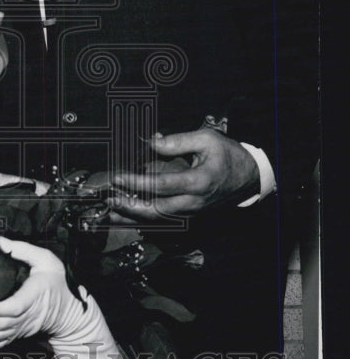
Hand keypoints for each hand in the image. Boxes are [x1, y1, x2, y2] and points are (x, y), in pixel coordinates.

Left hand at [0, 238, 86, 352]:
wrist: (69, 312)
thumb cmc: (56, 283)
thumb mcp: (46, 260)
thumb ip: (24, 250)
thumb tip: (0, 242)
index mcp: (34, 297)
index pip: (14, 307)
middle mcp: (27, 317)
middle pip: (0, 324)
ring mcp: (21, 329)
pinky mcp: (16, 335)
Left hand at [110, 129, 260, 220]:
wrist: (250, 177)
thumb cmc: (228, 155)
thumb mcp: (206, 139)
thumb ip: (176, 141)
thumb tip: (149, 141)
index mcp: (199, 181)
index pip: (162, 185)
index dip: (138, 182)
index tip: (118, 177)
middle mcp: (194, 201)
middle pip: (158, 210)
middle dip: (131, 207)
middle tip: (109, 200)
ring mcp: (192, 210)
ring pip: (159, 219)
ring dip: (134, 217)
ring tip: (111, 212)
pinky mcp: (190, 213)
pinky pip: (164, 219)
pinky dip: (144, 219)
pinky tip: (127, 216)